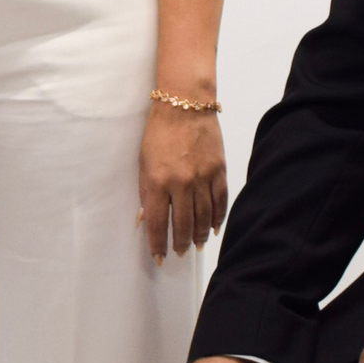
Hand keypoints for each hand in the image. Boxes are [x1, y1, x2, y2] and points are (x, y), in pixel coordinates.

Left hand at [137, 100, 226, 261]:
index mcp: (158, 182)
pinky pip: (220, 201)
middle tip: (180, 253)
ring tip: (197, 245)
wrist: (184, 104)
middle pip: (184, 224)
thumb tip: (146, 220)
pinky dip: (218, 218)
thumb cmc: (159, 133)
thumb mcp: (143, 163)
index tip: (159, 257)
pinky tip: (214, 229)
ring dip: (200, 235)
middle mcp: (181, 183)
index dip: (158, 245)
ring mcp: (203, 177)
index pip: (158, 223)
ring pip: (204, 217)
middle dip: (181, 243)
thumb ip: (146, 193)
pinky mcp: (219, 170)